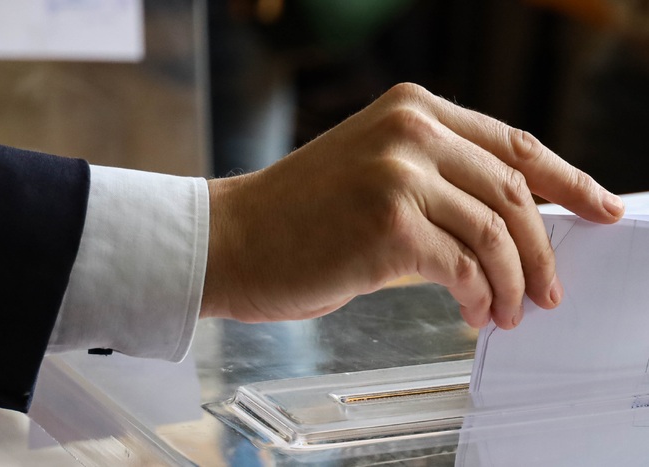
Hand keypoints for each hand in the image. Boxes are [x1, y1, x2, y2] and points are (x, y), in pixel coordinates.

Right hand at [200, 83, 623, 328]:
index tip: (600, 208)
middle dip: (544, 250)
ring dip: (512, 283)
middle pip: (513, 193)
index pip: (513, 144)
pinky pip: (462, 269)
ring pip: (495, 235)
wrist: (233, 238)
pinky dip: (477, 298)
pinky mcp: (388, 226)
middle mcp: (411, 132)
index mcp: (413, 111)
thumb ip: (440, 187)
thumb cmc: (300, 216)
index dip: (567, 180)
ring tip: (508, 313)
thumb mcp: (376, 174)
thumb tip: (507, 230)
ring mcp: (399, 175)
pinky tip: (473, 314)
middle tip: (549, 291)